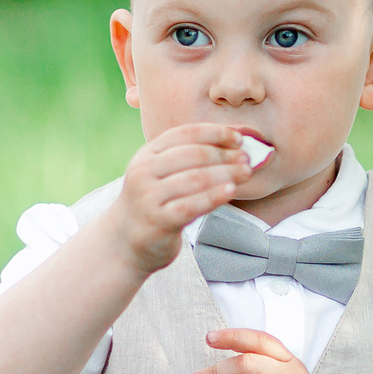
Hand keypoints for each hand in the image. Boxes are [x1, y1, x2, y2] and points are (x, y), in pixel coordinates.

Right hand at [101, 124, 249, 273]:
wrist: (125, 240)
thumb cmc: (156, 203)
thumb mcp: (164, 174)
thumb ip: (192, 157)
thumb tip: (238, 138)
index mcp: (147, 154)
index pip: (185, 134)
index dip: (215, 133)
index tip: (239, 139)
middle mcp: (144, 171)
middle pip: (193, 155)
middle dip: (224, 155)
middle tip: (247, 159)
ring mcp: (149, 196)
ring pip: (195, 179)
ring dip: (226, 173)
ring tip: (246, 173)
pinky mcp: (158, 221)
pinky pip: (191, 205)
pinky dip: (214, 196)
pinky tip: (231, 191)